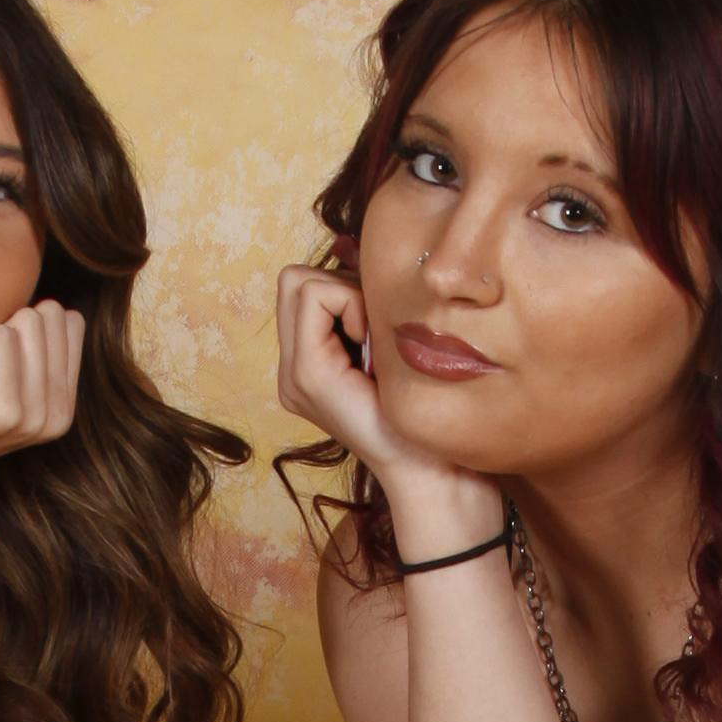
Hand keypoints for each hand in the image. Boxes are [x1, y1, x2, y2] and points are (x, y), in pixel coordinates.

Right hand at [274, 260, 500, 558]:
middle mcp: (291, 370)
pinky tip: (373, 349)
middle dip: (340, 287)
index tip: (378, 326)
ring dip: (347, 297)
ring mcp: (292, 374)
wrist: (430, 469)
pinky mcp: (305, 375)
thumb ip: (368, 312)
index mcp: (310, 364)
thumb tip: (358, 252)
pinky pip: (314, 297)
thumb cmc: (423, 413)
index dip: (344, 288)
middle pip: (293, 279)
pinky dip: (350, 305)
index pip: (302, 286)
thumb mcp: (390, 350)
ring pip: (298, 281)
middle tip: (375, 330)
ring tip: (375, 345)